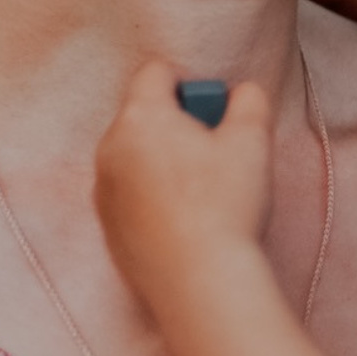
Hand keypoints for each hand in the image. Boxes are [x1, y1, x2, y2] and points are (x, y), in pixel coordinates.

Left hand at [95, 59, 274, 314]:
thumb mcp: (253, 139)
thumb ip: (249, 99)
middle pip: (143, 114)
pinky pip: (130, 195)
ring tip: (202, 194)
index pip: (156, 71)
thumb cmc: (225, 205)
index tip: (213, 116)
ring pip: (135, 156)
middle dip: (177, 125)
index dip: (190, 84)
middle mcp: (110, 149)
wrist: (200, 283)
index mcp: (140, 117)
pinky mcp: (106, 228)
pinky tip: (186, 222)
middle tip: (214, 156)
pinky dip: (153, 198)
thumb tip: (241, 93)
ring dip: (164, 162)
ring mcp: (103, 192)